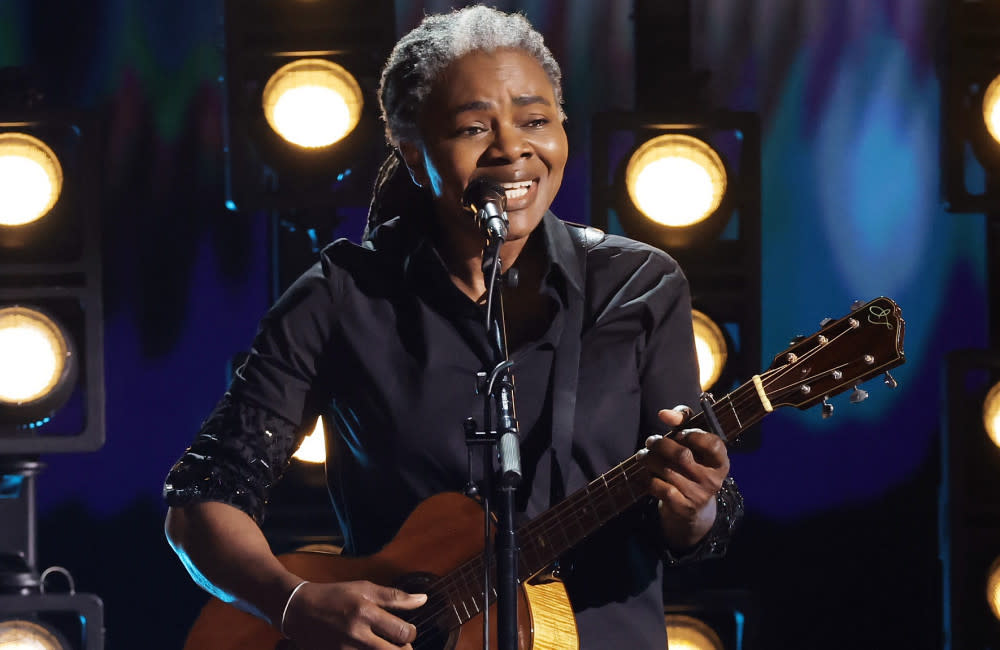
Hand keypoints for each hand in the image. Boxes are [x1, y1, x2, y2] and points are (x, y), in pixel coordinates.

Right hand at [281, 580, 427, 649]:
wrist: (299, 610)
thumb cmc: (335, 596)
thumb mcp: (365, 589)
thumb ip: (395, 597)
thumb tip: (423, 599)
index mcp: (366, 612)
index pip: (403, 632)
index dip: (411, 634)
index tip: (407, 632)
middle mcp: (356, 634)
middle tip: (400, 644)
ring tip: (385, 646)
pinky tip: (369, 648)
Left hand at [643, 407, 729, 549]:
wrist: (691, 510)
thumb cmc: (691, 467)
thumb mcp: (694, 445)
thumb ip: (684, 422)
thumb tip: (664, 413)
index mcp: (720, 462)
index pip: (713, 444)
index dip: (693, 434)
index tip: (679, 434)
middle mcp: (713, 479)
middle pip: (681, 455)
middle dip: (660, 444)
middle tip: (650, 441)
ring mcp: (698, 495)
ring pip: (666, 469)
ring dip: (649, 459)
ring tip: (643, 455)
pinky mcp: (682, 507)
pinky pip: (658, 486)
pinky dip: (648, 477)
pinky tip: (647, 473)